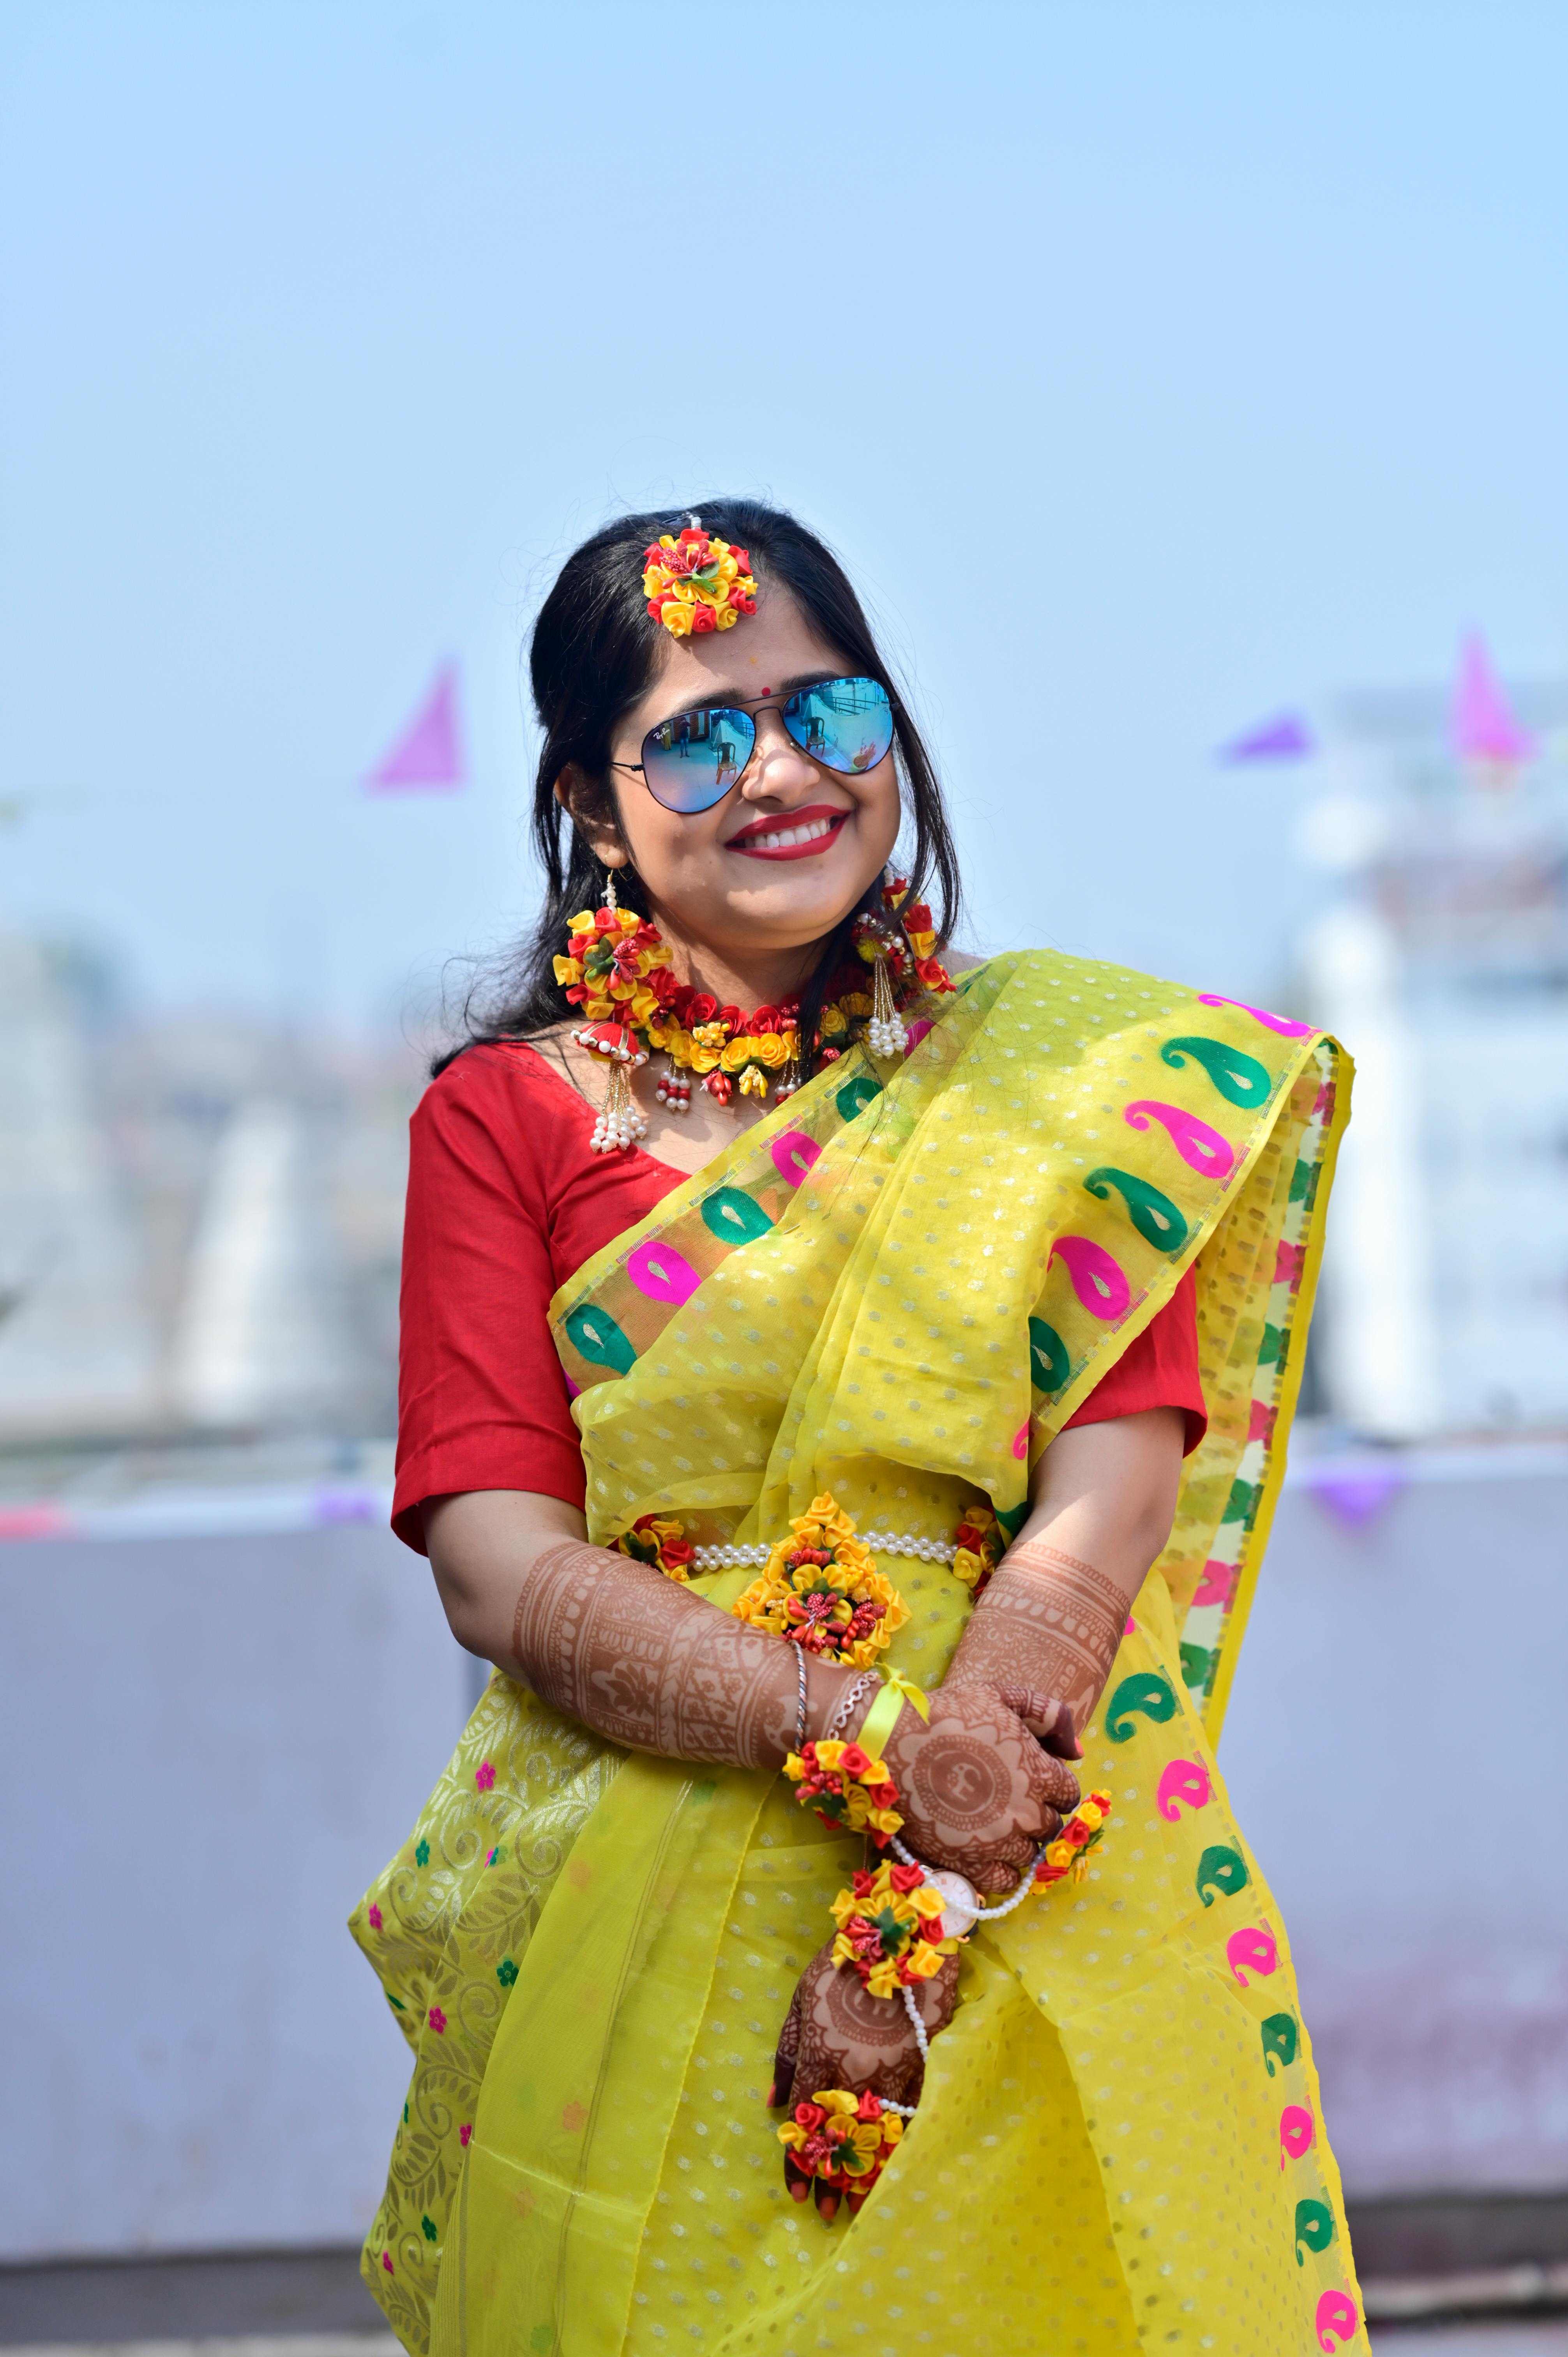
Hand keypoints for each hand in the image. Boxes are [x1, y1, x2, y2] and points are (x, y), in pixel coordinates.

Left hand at [768, 1936, 959, 2218]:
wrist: (903, 1936)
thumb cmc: (844, 1965)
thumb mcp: (802, 2000)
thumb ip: (787, 2053)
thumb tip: (773, 2102)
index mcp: (820, 2057)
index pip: (805, 2124)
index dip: (798, 2163)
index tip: (796, 2193)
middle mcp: (856, 2074)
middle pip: (840, 2141)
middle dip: (832, 2180)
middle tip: (824, 2211)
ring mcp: (893, 2073)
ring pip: (877, 2137)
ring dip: (866, 2175)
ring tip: (856, 2204)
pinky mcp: (923, 2066)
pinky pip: (910, 2118)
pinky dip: (900, 2146)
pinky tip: (893, 2167)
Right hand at [881, 1686, 1080, 1894]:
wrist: (890, 1742)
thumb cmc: (946, 1714)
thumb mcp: (1001, 1697)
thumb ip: (1048, 1714)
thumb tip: (1077, 1752)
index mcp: (1039, 1772)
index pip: (1068, 1794)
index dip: (1051, 1787)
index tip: (1031, 1781)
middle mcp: (1026, 1812)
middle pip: (1050, 1827)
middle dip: (1035, 1814)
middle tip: (1008, 1801)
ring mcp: (999, 1841)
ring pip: (1029, 1856)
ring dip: (1018, 1843)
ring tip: (993, 1825)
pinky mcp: (969, 1862)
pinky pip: (1003, 1882)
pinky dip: (1000, 1872)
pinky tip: (985, 1852)